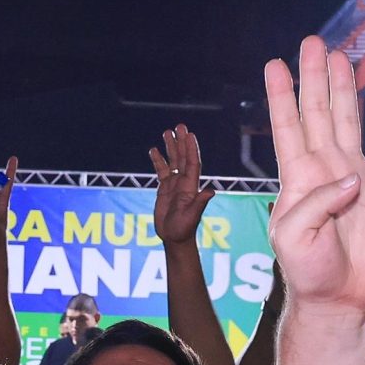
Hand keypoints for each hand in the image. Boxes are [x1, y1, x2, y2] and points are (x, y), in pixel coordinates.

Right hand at [149, 125, 215, 245]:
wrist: (174, 238)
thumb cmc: (183, 229)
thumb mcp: (192, 217)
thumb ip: (200, 203)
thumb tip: (210, 191)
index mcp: (190, 186)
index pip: (191, 163)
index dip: (190, 148)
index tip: (189, 135)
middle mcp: (184, 182)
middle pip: (182, 157)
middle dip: (181, 142)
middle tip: (179, 126)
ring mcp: (174, 184)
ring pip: (173, 161)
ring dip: (171, 147)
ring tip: (167, 132)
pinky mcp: (164, 189)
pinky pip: (161, 171)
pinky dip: (158, 160)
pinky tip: (154, 150)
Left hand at [263, 38, 364, 317]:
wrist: (336, 297)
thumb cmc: (307, 270)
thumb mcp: (294, 237)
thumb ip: (317, 203)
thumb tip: (352, 177)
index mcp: (296, 177)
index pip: (287, 126)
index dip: (282, 95)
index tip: (275, 63)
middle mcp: (323, 168)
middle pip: (318, 112)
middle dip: (315, 78)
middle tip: (314, 43)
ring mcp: (351, 176)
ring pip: (349, 122)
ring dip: (346, 90)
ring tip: (342, 59)